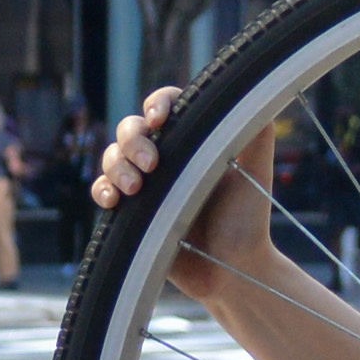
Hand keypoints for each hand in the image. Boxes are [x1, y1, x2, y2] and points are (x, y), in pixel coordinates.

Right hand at [96, 87, 279, 301]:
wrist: (234, 269)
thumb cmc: (248, 218)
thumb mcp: (257, 170)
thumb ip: (255, 131)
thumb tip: (255, 89)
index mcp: (193, 140)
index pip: (166, 106)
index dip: (157, 104)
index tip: (161, 118)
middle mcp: (166, 157)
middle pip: (130, 128)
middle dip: (133, 140)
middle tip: (152, 164)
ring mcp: (146, 184)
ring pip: (112, 157)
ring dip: (116, 166)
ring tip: (137, 188)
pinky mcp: (132, 212)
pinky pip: (102, 190)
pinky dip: (102, 190)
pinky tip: (113, 199)